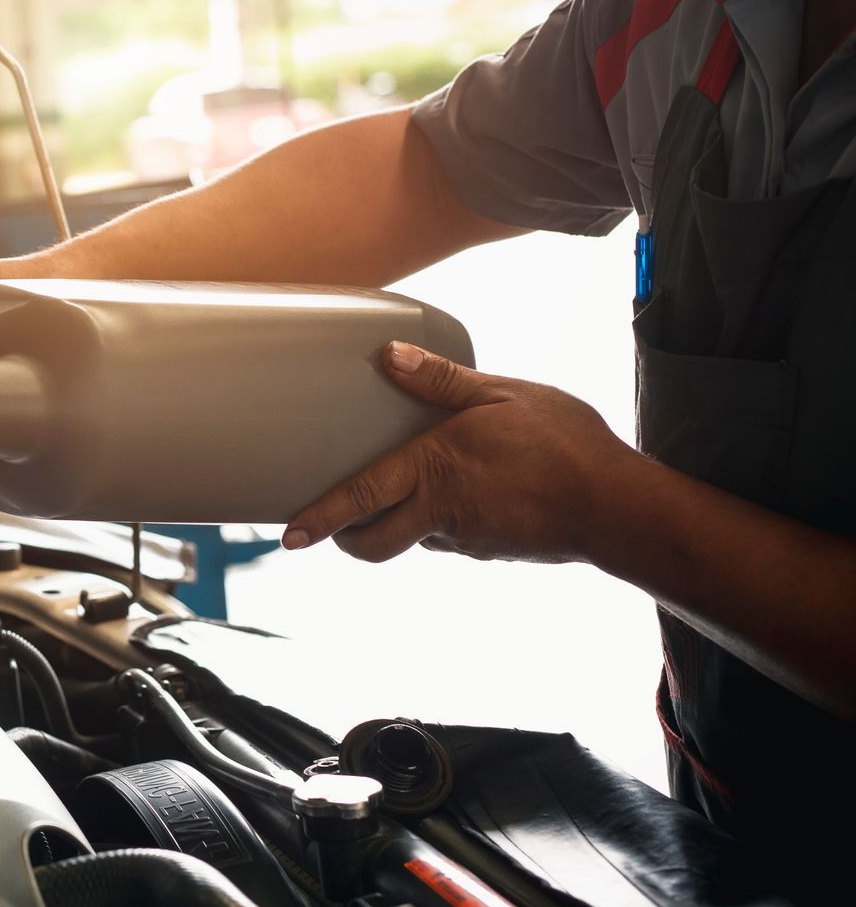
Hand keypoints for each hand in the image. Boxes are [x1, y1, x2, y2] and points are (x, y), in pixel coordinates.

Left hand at [282, 342, 633, 563]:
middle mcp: (439, 511)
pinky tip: (466, 493)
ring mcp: (464, 537)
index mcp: (433, 468)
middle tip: (332, 528)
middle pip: (374, 543)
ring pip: (413, 537)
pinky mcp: (489, 550)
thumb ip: (441, 380)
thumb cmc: (563, 443)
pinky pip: (450, 536)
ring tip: (409, 490)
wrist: (616, 507)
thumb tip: (389, 356)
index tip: (290, 535)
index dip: (321, 519)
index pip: (359, 498)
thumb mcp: (502, 394)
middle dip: (346, 540)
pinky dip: (442, 520)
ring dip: (401, 521)